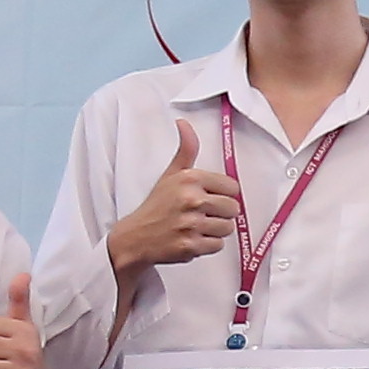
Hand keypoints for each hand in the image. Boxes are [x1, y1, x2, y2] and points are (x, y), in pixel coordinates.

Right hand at [108, 115, 235, 282]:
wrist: (136, 236)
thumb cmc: (157, 205)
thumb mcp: (171, 174)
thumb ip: (186, 150)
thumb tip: (183, 123)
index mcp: (190, 179)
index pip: (232, 187)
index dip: (223, 194)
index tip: (209, 197)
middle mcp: (191, 200)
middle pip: (233, 208)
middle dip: (221, 213)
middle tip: (202, 214)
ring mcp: (191, 224)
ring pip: (227, 228)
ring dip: (215, 230)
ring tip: (196, 226)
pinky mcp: (190, 245)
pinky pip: (218, 245)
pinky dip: (207, 245)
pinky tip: (192, 238)